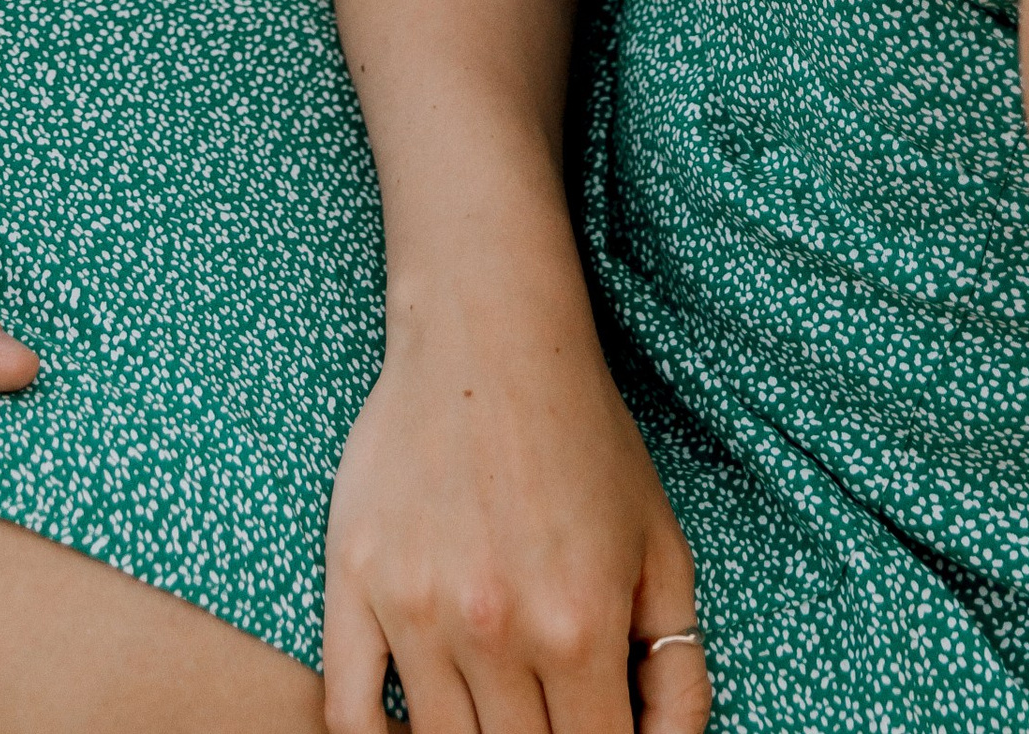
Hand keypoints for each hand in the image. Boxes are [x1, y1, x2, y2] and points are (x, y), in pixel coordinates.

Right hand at [322, 241, 708, 733]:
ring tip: (494, 712)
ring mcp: (418, 610)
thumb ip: (679, 670)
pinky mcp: (355, 583)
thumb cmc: (584, 438)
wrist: (488, 335)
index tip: (594, 732)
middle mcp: (498, 630)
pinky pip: (349, 713)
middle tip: (543, 714)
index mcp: (581, 627)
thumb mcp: (663, 547)